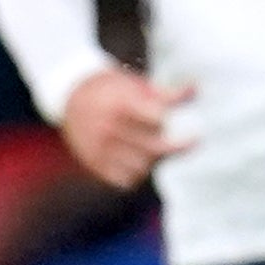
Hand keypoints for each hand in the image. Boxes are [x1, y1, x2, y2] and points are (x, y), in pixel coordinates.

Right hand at [54, 66, 191, 188]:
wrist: (69, 96)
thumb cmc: (111, 89)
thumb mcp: (135, 84)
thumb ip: (166, 92)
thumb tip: (195, 90)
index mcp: (120, 104)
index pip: (158, 121)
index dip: (177, 127)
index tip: (194, 132)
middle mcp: (108, 127)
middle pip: (154, 148)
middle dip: (174, 147)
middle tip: (189, 143)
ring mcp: (98, 147)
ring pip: (142, 167)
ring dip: (155, 160)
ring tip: (156, 147)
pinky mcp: (94, 163)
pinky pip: (125, 180)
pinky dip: (138, 173)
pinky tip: (141, 160)